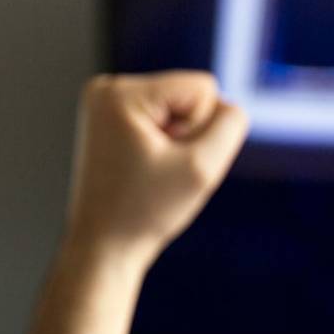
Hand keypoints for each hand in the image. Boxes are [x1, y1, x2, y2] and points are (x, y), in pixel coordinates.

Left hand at [64, 71, 248, 261]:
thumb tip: (229, 105)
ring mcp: (103, 103)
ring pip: (176, 107)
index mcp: (121, 93)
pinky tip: (143, 168)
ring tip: (150, 171)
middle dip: (186, 135)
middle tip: (158, 171)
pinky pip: (160, 118)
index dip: (202, 130)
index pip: (203, 88)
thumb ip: (230, 125)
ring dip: (176, 142)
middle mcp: (106, 88)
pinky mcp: (108, 118)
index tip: (170, 162)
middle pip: (188, 94)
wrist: (103, 245)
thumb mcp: (202, 168)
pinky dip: (162, 144)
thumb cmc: (146, 211)